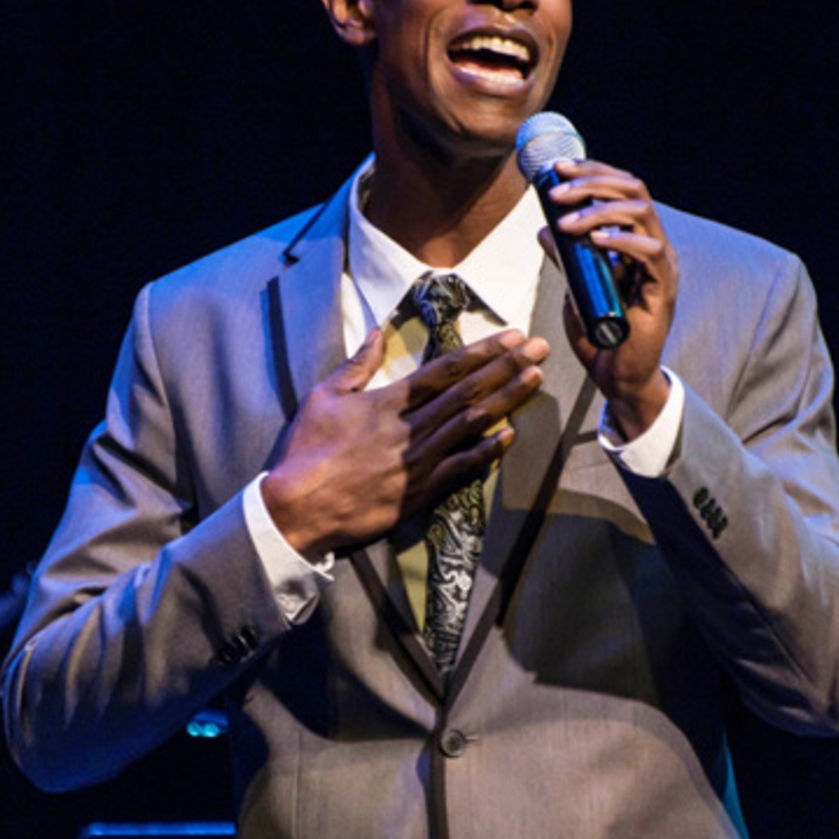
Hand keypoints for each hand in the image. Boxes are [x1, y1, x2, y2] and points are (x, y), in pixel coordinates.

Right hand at [261, 324, 548, 558]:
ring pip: (472, 423)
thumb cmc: (306, 450)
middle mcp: (411, 427)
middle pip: (468, 391)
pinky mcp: (420, 491)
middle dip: (507, 367)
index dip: (483, 351)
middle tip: (539, 348)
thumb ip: (356, 364)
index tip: (511, 337)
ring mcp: (419, 461)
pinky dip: (487, 451)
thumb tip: (376, 331)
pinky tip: (511, 435)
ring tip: (535, 379)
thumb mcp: (324, 396)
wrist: (299, 507)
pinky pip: (461, 468)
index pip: (446, 369)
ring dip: (507, 399)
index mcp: (388, 401)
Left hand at [542, 159, 678, 438]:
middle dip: (591, 183)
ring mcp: (661, 265)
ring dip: (598, 209)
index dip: (591, 172)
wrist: (616, 376)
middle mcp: (653, 245)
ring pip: (641, 212)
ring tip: (565, 221)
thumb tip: (544, 229)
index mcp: (635, 238)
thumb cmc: (600, 334)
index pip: (621, 188)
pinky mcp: (663, 289)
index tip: (557, 170)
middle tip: (555, 192)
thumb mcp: (575, 288)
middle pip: (632, 189)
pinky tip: (596, 239)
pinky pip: (650, 251)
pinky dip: (623, 239)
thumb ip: (566, 258)